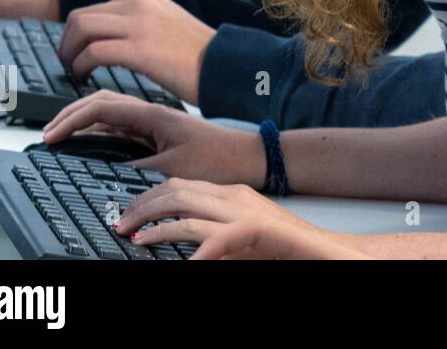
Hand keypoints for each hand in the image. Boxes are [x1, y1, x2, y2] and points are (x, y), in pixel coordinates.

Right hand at [42, 90, 263, 185]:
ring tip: (59, 134)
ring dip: (83, 120)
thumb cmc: (218, 161)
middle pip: (101, 103)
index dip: (71, 119)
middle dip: (70, 114)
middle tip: (47, 133)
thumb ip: (133, 170)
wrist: (248, 158)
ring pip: (109, 113)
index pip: (101, 107)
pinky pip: (121, 126)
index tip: (51, 136)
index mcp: (153, 115)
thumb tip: (99, 171)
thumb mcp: (171, 172)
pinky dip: (98, 130)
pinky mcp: (157, 132)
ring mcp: (153, 121)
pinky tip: (86, 140)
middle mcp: (150, 113)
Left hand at [58, 0, 215, 104]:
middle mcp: (139, 3)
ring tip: (76, 72)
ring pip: (81, 29)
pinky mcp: (140, 48)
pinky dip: (81, 66)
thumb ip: (138, 23)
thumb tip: (110, 36)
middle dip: (67, 43)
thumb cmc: (198, 56)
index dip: (78, 34)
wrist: (225, 67)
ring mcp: (140, 24)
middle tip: (70, 64)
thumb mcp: (166, 25)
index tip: (77, 53)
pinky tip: (86, 78)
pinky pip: (92, 52)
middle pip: (80, 16)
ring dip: (70, 54)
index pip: (94, 8)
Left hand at [116, 179, 368, 258]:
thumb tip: (180, 246)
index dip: (149, 196)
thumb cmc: (285, 248)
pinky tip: (184, 262)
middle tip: (120, 224)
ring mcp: (245, 212)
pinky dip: (194, 250)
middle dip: (143, 206)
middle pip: (177, 189)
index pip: (181, 184)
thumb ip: (213, 234)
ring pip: (187, 209)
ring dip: (156, 226)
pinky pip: (215, 238)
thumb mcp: (240, 237)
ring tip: (136, 238)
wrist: (326, 250)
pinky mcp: (255, 231)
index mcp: (232, 194)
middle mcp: (235, 197)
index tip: (129, 213)